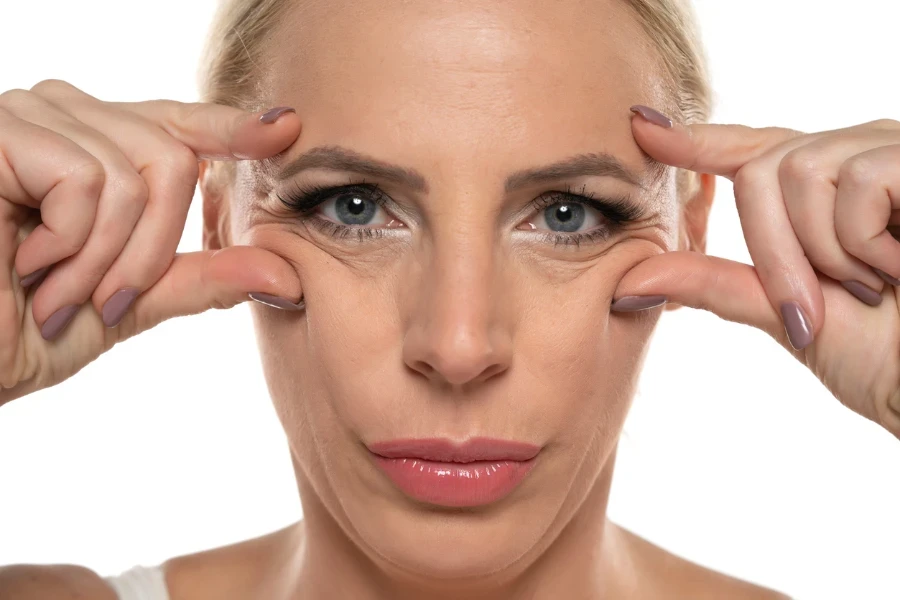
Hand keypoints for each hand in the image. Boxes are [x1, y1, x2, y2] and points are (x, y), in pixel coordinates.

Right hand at [0, 79, 303, 405]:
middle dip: (149, 251)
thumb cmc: (22, 328)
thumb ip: (199, 277)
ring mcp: (27, 115)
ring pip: (135, 173)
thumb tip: (285, 271)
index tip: (285, 129)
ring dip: (103, 260)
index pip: (177, 126)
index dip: (231, 128)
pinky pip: (87, 180)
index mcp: (96, 148)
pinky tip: (25, 266)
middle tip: (101, 300)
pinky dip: (71, 243)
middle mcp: (63, 117)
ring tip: (54, 293)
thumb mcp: (128, 301)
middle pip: (171, 157)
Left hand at [612, 105, 899, 438]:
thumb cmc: (885, 356)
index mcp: (824, 193)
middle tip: (817, 304)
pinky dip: (865, 241)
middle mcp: (857, 158)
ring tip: (878, 284)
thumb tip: (628, 280)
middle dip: (774, 250)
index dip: (698, 140)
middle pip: (763, 168)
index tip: (643, 128)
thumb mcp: (787, 315)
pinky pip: (854, 180)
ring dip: (824, 253)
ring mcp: (893, 152)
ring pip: (801, 171)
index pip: (751, 152)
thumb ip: (714, 285)